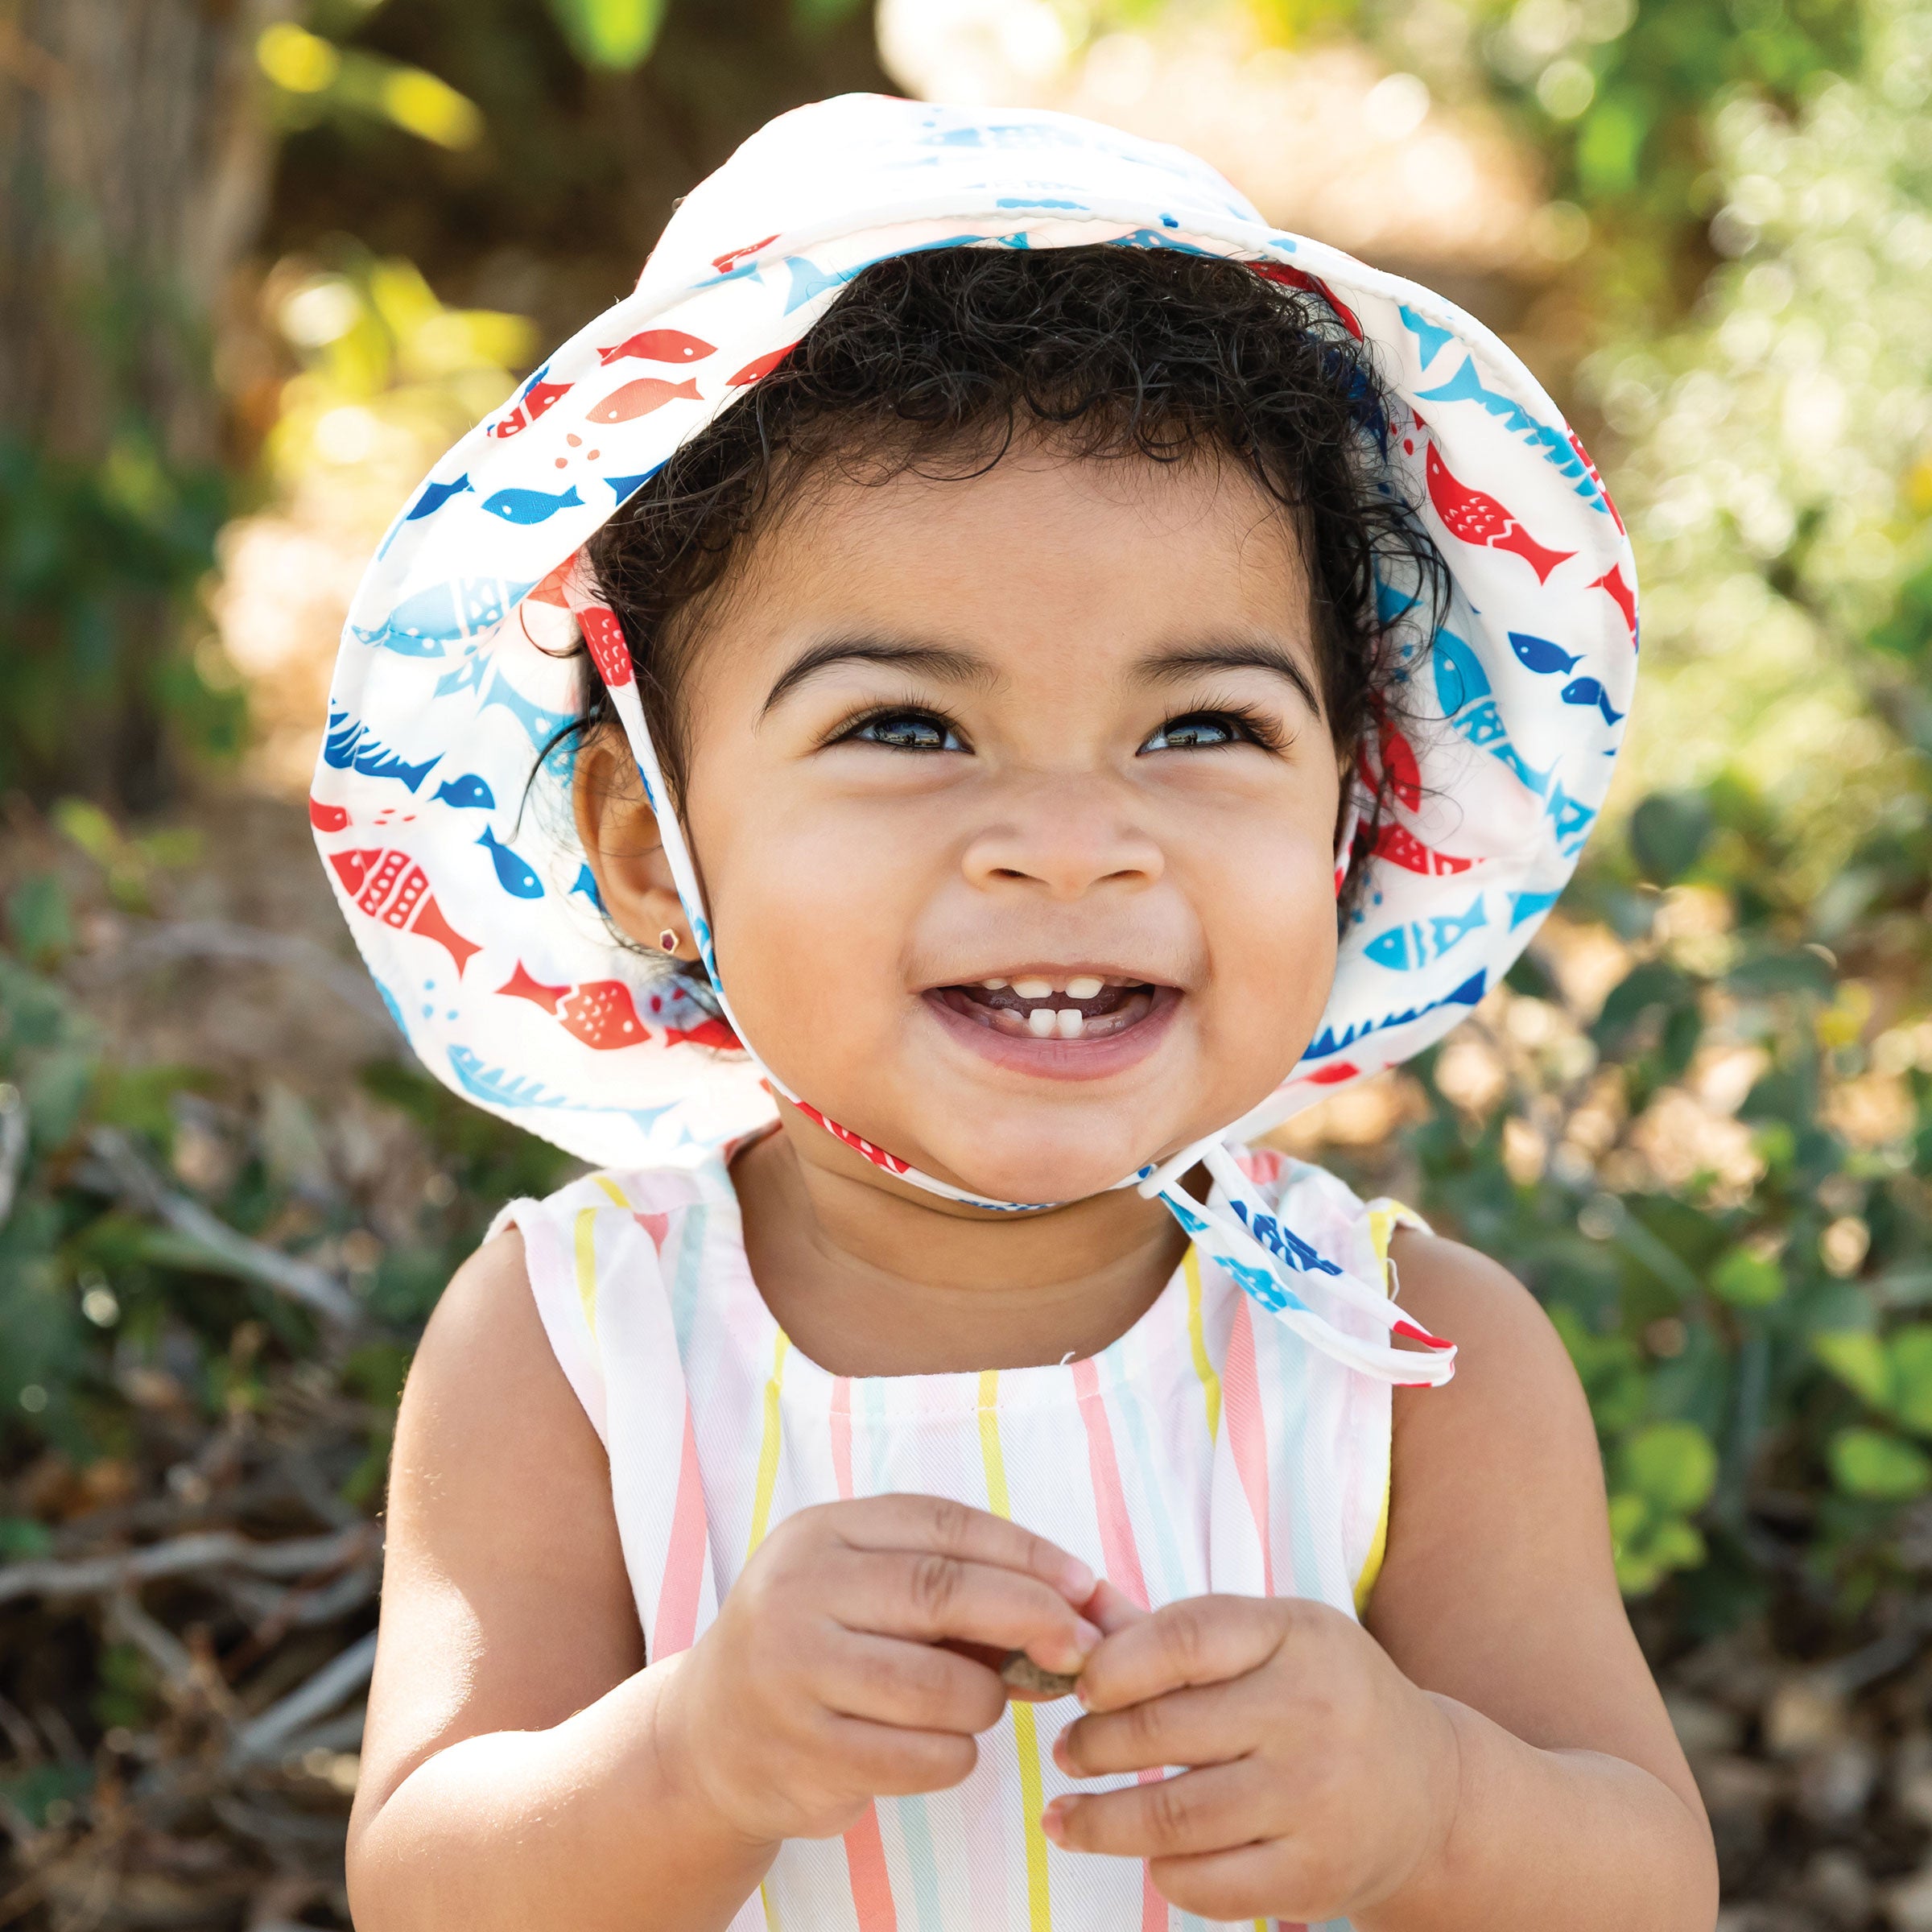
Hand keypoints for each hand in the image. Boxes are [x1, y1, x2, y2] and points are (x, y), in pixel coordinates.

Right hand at [657, 1495, 1100, 1845]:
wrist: (709, 1736)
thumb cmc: (825, 1648)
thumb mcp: (869, 1592)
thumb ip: (960, 1590)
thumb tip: (1085, 1610)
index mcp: (823, 1533)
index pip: (943, 1525)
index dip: (1025, 1552)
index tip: (1085, 1584)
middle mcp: (799, 1592)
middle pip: (944, 1592)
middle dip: (1031, 1617)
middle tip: (1084, 1649)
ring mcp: (794, 1673)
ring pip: (941, 1687)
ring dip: (989, 1702)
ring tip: (980, 1704)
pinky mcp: (804, 1753)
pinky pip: (923, 1757)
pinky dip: (958, 1755)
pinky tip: (945, 1748)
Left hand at [1044, 1595, 1460, 1924]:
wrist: (1430, 1794)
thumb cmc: (1323, 1697)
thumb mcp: (1271, 1638)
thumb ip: (1173, 1629)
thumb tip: (1075, 1605)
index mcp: (1296, 1637)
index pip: (1185, 1638)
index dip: (1114, 1664)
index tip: (1080, 1687)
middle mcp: (1311, 1714)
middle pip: (1164, 1731)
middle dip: (1092, 1745)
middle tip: (1067, 1750)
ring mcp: (1316, 1802)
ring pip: (1172, 1816)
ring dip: (1100, 1820)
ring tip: (1065, 1814)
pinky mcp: (1314, 1878)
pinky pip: (1205, 1883)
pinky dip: (1159, 1870)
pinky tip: (1143, 1853)